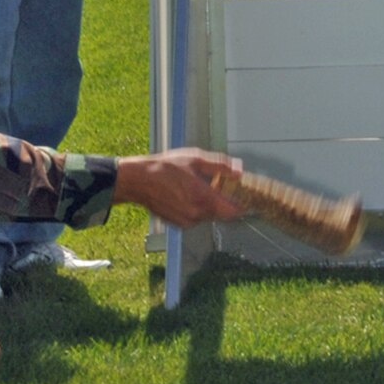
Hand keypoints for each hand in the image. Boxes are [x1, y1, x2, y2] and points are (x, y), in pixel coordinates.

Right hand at [113, 148, 243, 226]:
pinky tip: (187, 195)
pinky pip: (195, 218)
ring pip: (208, 216)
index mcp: (203, 197)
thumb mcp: (195, 159)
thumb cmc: (164, 167)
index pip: (233, 211)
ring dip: (209, 205)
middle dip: (224, 202)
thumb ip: (220, 165)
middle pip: (222, 214)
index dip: (241, 205)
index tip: (245, 197)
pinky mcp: (178, 224)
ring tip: (198, 187)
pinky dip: (197, 209)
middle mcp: (197, 214)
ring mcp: (187, 221)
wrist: (138, 181)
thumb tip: (239, 170)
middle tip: (220, 186)